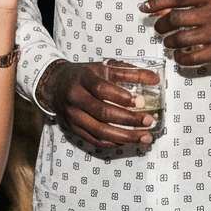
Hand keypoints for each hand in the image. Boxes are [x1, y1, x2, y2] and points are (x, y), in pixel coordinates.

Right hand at [44, 60, 158, 155]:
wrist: (55, 84)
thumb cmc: (84, 75)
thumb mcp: (104, 67)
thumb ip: (129, 72)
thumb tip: (155, 79)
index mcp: (83, 79)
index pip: (101, 88)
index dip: (121, 96)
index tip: (140, 101)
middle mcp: (75, 98)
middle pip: (102, 112)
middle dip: (129, 119)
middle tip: (149, 121)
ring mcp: (73, 116)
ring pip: (99, 131)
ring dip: (125, 136)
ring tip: (145, 137)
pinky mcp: (73, 129)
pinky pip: (95, 140)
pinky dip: (114, 142)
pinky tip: (129, 141)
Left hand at [142, 0, 210, 69]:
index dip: (157, 3)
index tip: (144, 8)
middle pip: (175, 19)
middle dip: (161, 26)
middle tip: (160, 29)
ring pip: (180, 39)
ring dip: (169, 42)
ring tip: (170, 42)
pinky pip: (190, 58)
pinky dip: (179, 58)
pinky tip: (179, 55)